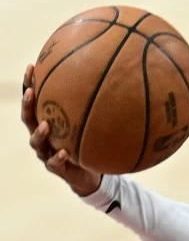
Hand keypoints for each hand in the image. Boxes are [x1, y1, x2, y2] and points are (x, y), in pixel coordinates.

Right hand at [22, 64, 100, 195]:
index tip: (31, 67)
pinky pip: (54, 163)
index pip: (34, 101)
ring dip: (40, 133)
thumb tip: (110, 77)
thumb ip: (92, 105)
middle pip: (28, 119)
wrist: (90, 173)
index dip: (29, 85)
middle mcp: (43, 136)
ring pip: (36, 142)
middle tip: (30, 92)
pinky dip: (58, 157)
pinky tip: (64, 152)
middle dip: (27, 105)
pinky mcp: (57, 168)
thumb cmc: (87, 143)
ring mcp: (46, 152)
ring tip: (47, 125)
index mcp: (47, 121)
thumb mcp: (89, 123)